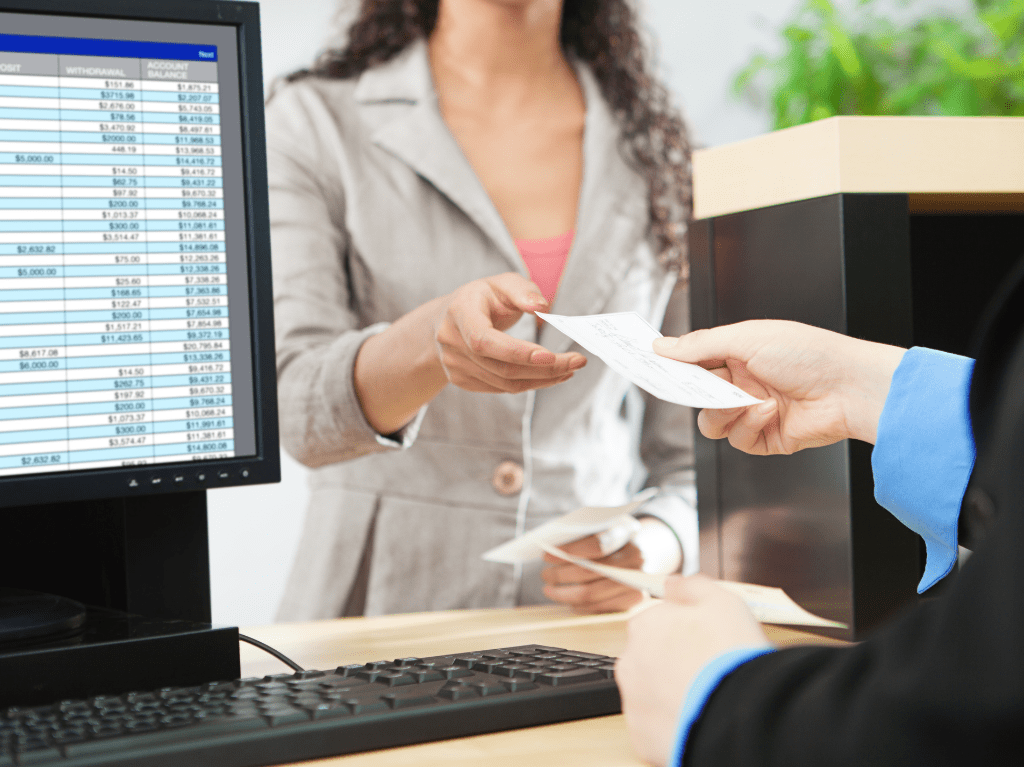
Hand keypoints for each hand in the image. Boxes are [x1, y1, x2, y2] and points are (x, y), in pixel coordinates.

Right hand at [433, 272, 585, 393]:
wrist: (448, 320)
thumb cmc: (482, 299)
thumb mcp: (501, 283)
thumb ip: (522, 291)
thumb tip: (542, 307)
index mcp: (460, 312)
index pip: (484, 340)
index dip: (516, 352)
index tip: (550, 356)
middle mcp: (452, 342)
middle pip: (502, 367)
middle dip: (545, 368)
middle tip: (577, 362)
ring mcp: (455, 366)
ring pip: (505, 383)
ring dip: (543, 379)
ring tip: (569, 369)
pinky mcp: (463, 381)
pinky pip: (502, 389)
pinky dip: (530, 384)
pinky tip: (550, 375)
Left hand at [541, 534, 644, 613]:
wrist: (639, 554)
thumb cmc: (610, 539)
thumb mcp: (599, 528)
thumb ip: (580, 535)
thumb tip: (550, 547)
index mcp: (624, 533)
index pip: (594, 545)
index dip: (568, 551)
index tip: (546, 556)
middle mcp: (635, 558)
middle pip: (588, 571)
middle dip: (560, 575)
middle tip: (545, 575)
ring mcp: (636, 581)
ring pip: (590, 593)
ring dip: (564, 594)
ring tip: (550, 589)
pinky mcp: (632, 601)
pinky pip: (598, 608)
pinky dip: (578, 605)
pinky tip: (568, 599)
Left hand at [615, 575, 768, 765]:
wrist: (735, 713)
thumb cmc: (729, 656)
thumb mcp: (722, 602)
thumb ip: (692, 587)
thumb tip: (672, 584)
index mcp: (645, 626)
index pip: (658, 624)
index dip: (685, 633)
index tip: (706, 644)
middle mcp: (630, 661)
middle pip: (652, 658)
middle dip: (675, 664)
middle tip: (709, 673)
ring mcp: (633, 700)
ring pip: (652, 693)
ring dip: (673, 694)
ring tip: (707, 698)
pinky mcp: (641, 736)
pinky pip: (657, 726)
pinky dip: (674, 724)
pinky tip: (698, 719)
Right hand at [653, 320, 905, 452]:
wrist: (849, 388)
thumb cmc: (808, 353)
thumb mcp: (747, 338)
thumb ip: (700, 345)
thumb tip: (662, 346)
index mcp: (739, 354)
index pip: (694, 362)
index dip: (673, 366)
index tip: (651, 366)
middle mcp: (744, 383)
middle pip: (697, 395)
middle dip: (696, 393)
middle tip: (696, 388)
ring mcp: (753, 412)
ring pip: (712, 422)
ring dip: (724, 413)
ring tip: (746, 402)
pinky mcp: (766, 438)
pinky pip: (738, 440)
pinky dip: (750, 426)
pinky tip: (770, 412)